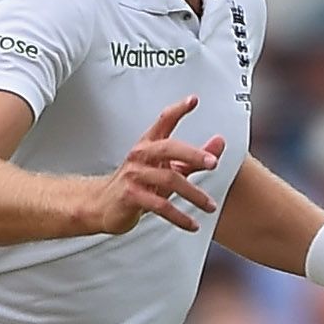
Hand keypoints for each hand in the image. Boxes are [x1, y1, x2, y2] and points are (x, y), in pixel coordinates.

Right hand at [91, 97, 224, 235]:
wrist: (103, 204)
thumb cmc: (138, 184)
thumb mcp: (167, 169)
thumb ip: (194, 158)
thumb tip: (219, 144)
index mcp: (149, 144)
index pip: (163, 121)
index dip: (178, 110)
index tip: (193, 100)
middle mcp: (141, 155)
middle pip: (168, 148)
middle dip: (192, 154)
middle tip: (212, 162)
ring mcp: (135, 175)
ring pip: (168, 179)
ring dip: (193, 194)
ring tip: (209, 205)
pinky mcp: (131, 196)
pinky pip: (160, 206)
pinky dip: (179, 216)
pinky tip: (192, 224)